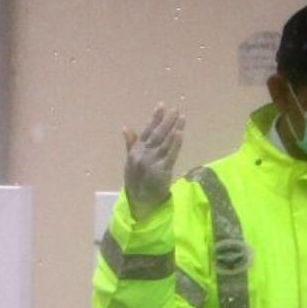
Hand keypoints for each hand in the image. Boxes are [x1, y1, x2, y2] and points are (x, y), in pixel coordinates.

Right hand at [123, 104, 184, 220]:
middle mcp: (143, 154)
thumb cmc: (136, 182)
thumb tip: (125, 127)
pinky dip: (175, 143)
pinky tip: (180, 133)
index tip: (162, 105)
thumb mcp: (131, 162)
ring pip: (164, 142)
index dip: (154, 118)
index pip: (147, 131)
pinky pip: (170, 154)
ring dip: (173, 129)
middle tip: (176, 109)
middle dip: (166, 120)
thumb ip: (131, 144)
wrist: (138, 201)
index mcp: (137, 150)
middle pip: (157, 134)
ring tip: (181, 117)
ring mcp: (152, 161)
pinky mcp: (161, 170)